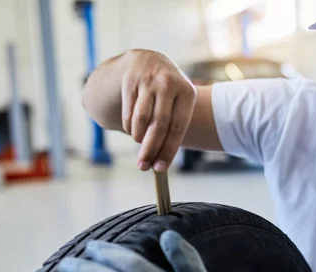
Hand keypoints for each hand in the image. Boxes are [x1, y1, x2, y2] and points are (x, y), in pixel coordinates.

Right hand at [121, 50, 196, 171]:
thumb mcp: (178, 102)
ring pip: (141, 119)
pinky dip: (128, 126)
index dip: (168, 150)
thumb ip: (172, 128)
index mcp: (187, 92)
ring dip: (138, 138)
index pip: (178, 128)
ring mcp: (148, 80)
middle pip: (159, 125)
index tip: (160, 168)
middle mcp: (169, 84)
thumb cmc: (167, 92)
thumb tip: (160, 162)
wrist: (148, 60)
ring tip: (139, 144)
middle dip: (150, 149)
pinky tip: (131, 130)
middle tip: (143, 166)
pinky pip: (128, 112)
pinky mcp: (130, 79)